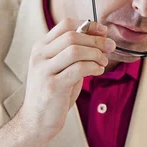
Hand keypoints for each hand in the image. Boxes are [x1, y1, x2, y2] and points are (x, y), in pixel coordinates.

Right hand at [19, 18, 115, 143]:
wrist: (36, 121)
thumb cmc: (52, 95)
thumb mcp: (61, 69)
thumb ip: (75, 54)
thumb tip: (99, 39)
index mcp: (40, 48)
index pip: (65, 25)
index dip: (88, 25)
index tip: (103, 31)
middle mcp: (39, 56)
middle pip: (72, 36)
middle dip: (96, 40)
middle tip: (110, 47)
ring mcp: (44, 70)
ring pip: (75, 50)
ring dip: (95, 54)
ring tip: (103, 62)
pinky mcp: (53, 86)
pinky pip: (78, 69)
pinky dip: (93, 67)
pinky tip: (98, 71)